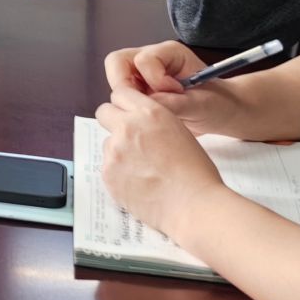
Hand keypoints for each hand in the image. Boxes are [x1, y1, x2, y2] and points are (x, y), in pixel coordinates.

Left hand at [94, 87, 225, 243]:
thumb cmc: (196, 172)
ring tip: (143, 170)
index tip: (129, 115)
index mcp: (148, 113)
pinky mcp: (107, 174)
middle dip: (114, 122)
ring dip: (119, 152)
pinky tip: (139, 184)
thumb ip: (153, 121)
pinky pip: (108, 167)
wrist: (194, 206)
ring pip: (107, 143)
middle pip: (104, 113)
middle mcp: (127, 127)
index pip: (120, 94)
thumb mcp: (178, 130)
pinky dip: (119, 173)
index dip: (125, 106)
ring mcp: (114, 151)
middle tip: (129, 139)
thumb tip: (137, 122)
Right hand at [103, 40, 252, 137]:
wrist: (223, 113)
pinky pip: (121, 94)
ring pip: (115, 78)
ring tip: (152, 111)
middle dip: (126, 87)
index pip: (143, 59)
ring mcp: (142, 73)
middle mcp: (151, 58)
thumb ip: (175, 103)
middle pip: (117, 62)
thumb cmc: (218, 103)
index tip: (176, 93)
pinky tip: (151, 116)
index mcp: (170, 53)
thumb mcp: (202, 104)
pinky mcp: (139, 88)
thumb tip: (148, 105)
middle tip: (147, 105)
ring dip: (128, 98)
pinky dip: (130, 106)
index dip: (154, 80)